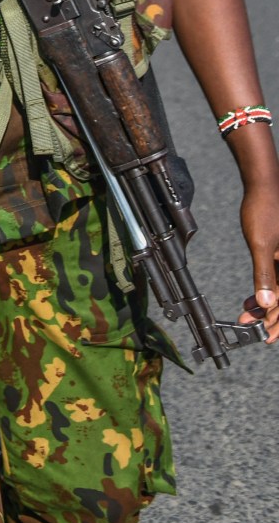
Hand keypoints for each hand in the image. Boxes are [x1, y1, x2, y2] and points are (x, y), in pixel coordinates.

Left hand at [238, 179, 278, 343]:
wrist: (266, 187)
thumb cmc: (265, 212)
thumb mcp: (262, 245)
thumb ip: (265, 275)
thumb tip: (267, 304)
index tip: (268, 335)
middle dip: (273, 316)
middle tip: (256, 329)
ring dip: (267, 304)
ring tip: (248, 315)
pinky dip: (267, 289)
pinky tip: (253, 300)